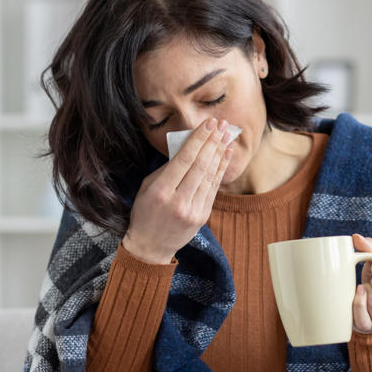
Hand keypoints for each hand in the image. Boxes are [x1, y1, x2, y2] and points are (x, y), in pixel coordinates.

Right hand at [122, 117, 234, 263]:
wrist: (150, 247)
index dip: (198, 139)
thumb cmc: (145, 213)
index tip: (208, 124)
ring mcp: (193, 210)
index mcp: (161, 191)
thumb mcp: (147, 187)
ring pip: (210, 175)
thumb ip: (166, 169)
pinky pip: (214, 188)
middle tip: (222, 124)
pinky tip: (225, 154)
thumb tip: (187, 147)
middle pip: (200, 165)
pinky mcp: (203, 216)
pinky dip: (221, 169)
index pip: (184, 159)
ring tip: (227, 135)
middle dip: (212, 141)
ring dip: (220, 152)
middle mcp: (178, 201)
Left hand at [351, 234, 371, 335]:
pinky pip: (361, 315)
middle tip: (371, 283)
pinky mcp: (371, 330)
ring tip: (366, 293)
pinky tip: (357, 298)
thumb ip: (371, 249)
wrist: (365, 312)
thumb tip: (356, 237)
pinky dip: (356, 303)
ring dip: (365, 292)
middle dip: (371, 278)